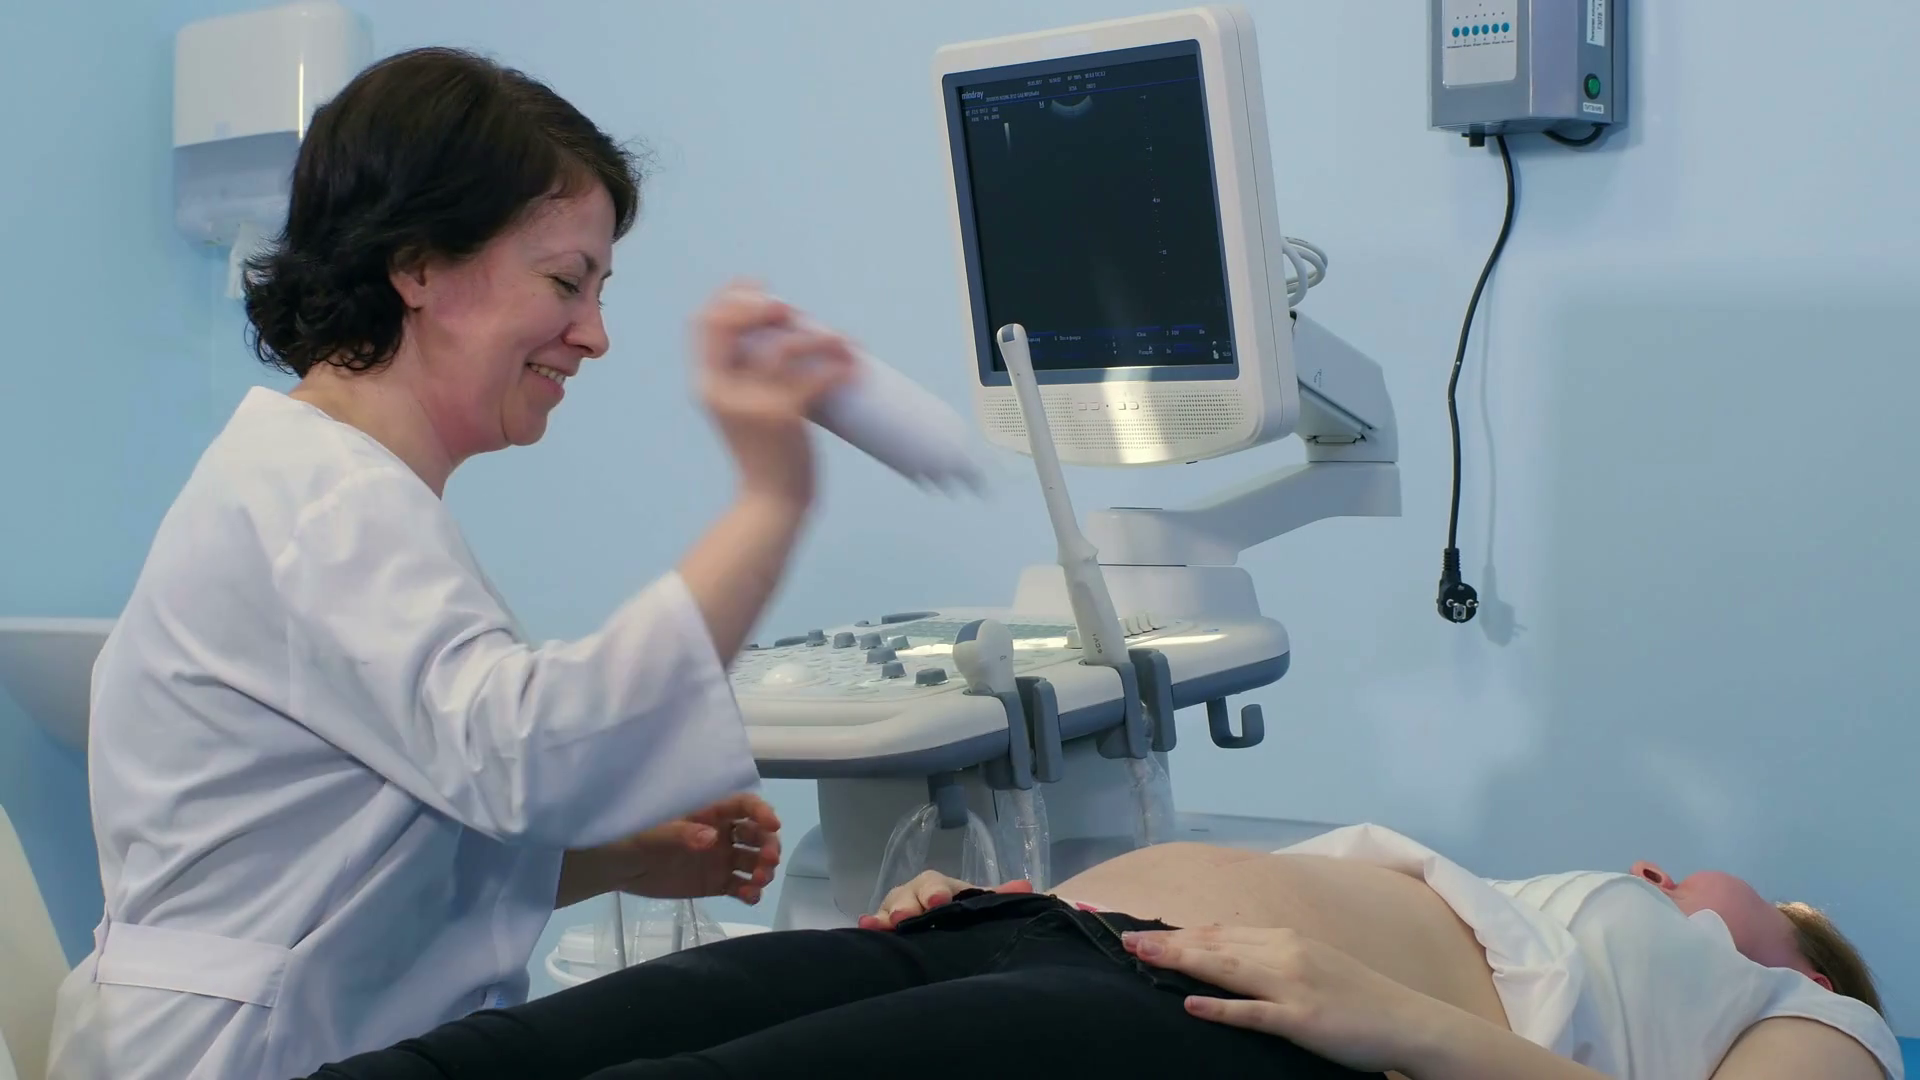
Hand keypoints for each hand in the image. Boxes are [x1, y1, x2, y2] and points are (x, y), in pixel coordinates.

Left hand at [562, 794, 781, 907]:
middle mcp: (721, 832)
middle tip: (768, 862)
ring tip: (758, 882)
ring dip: (763, 870)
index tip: (773, 824)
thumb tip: (712, 838)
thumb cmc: (632, 837)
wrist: (616, 867)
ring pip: (753, 861)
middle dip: (768, 845)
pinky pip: (740, 886)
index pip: (743, 805)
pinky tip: (750, 898)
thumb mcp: (653, 832)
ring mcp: (720, 859)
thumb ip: (681, 834)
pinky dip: (750, 892)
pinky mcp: (715, 883)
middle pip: (756, 834)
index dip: (761, 811)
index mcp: (708, 811)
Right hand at [693, 283, 855, 508]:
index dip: (730, 297)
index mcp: (707, 385)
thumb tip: (789, 340)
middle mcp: (721, 389)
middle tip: (798, 313)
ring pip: (785, 346)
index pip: (703, 323)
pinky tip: (856, 365)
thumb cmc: (766, 454)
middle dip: (769, 307)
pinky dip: (842, 366)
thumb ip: (753, 380)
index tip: (760, 287)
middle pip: (738, 324)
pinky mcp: (783, 416)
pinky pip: (817, 376)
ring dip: (821, 336)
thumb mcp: (744, 411)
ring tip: (845, 343)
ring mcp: (751, 401)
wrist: (771, 503)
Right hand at [856, 870, 1033, 929]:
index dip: (935, 892)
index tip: (938, 903)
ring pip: (888, 908)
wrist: (953, 930)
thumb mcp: (983, 906)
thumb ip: (1000, 898)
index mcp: (941, 888)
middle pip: (907, 894)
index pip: (935, 883)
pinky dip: (870, 926)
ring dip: (883, 917)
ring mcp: (898, 912)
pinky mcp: (886, 931)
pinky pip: (875, 926)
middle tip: (904, 920)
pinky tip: (865, 929)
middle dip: (905, 906)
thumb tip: (1025, 887)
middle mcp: (916, 895)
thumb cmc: (967, 915)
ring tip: (878, 926)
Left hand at [1123, 926, 1442, 1073]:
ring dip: (1181, 961)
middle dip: (1168, 942)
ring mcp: (1293, 985)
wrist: (1407, 1020)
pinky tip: (1192, 1005)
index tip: (1144, 932)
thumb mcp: (1311, 964)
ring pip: (1226, 968)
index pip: (1220, 933)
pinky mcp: (1302, 1019)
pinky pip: (1255, 1012)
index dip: (1179, 933)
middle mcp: (1285, 953)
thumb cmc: (1358, 998)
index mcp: (1285, 940)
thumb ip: (1271, 958)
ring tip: (1143, 958)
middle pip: (1215, 944)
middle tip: (1125, 940)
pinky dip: (1221, 1007)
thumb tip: (1227, 955)